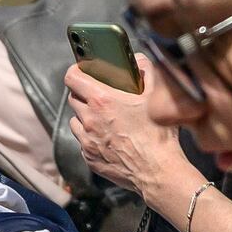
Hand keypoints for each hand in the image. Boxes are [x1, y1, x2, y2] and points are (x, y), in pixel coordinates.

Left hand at [60, 63, 187, 207]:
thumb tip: (140, 60)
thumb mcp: (157, 95)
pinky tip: (109, 138)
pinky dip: (90, 137)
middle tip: (100, 96)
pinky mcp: (89, 157)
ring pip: (75, 120)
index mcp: (102, 100)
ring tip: (104, 119)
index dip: (76, 71)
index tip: (83, 71)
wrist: (157, 171)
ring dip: (85, 117)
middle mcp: (89, 119)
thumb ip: (147, 70)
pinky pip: (82, 141)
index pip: (72, 77)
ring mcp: (86, 140)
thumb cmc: (158, 133)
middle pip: (73, 98)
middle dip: (83, 94)